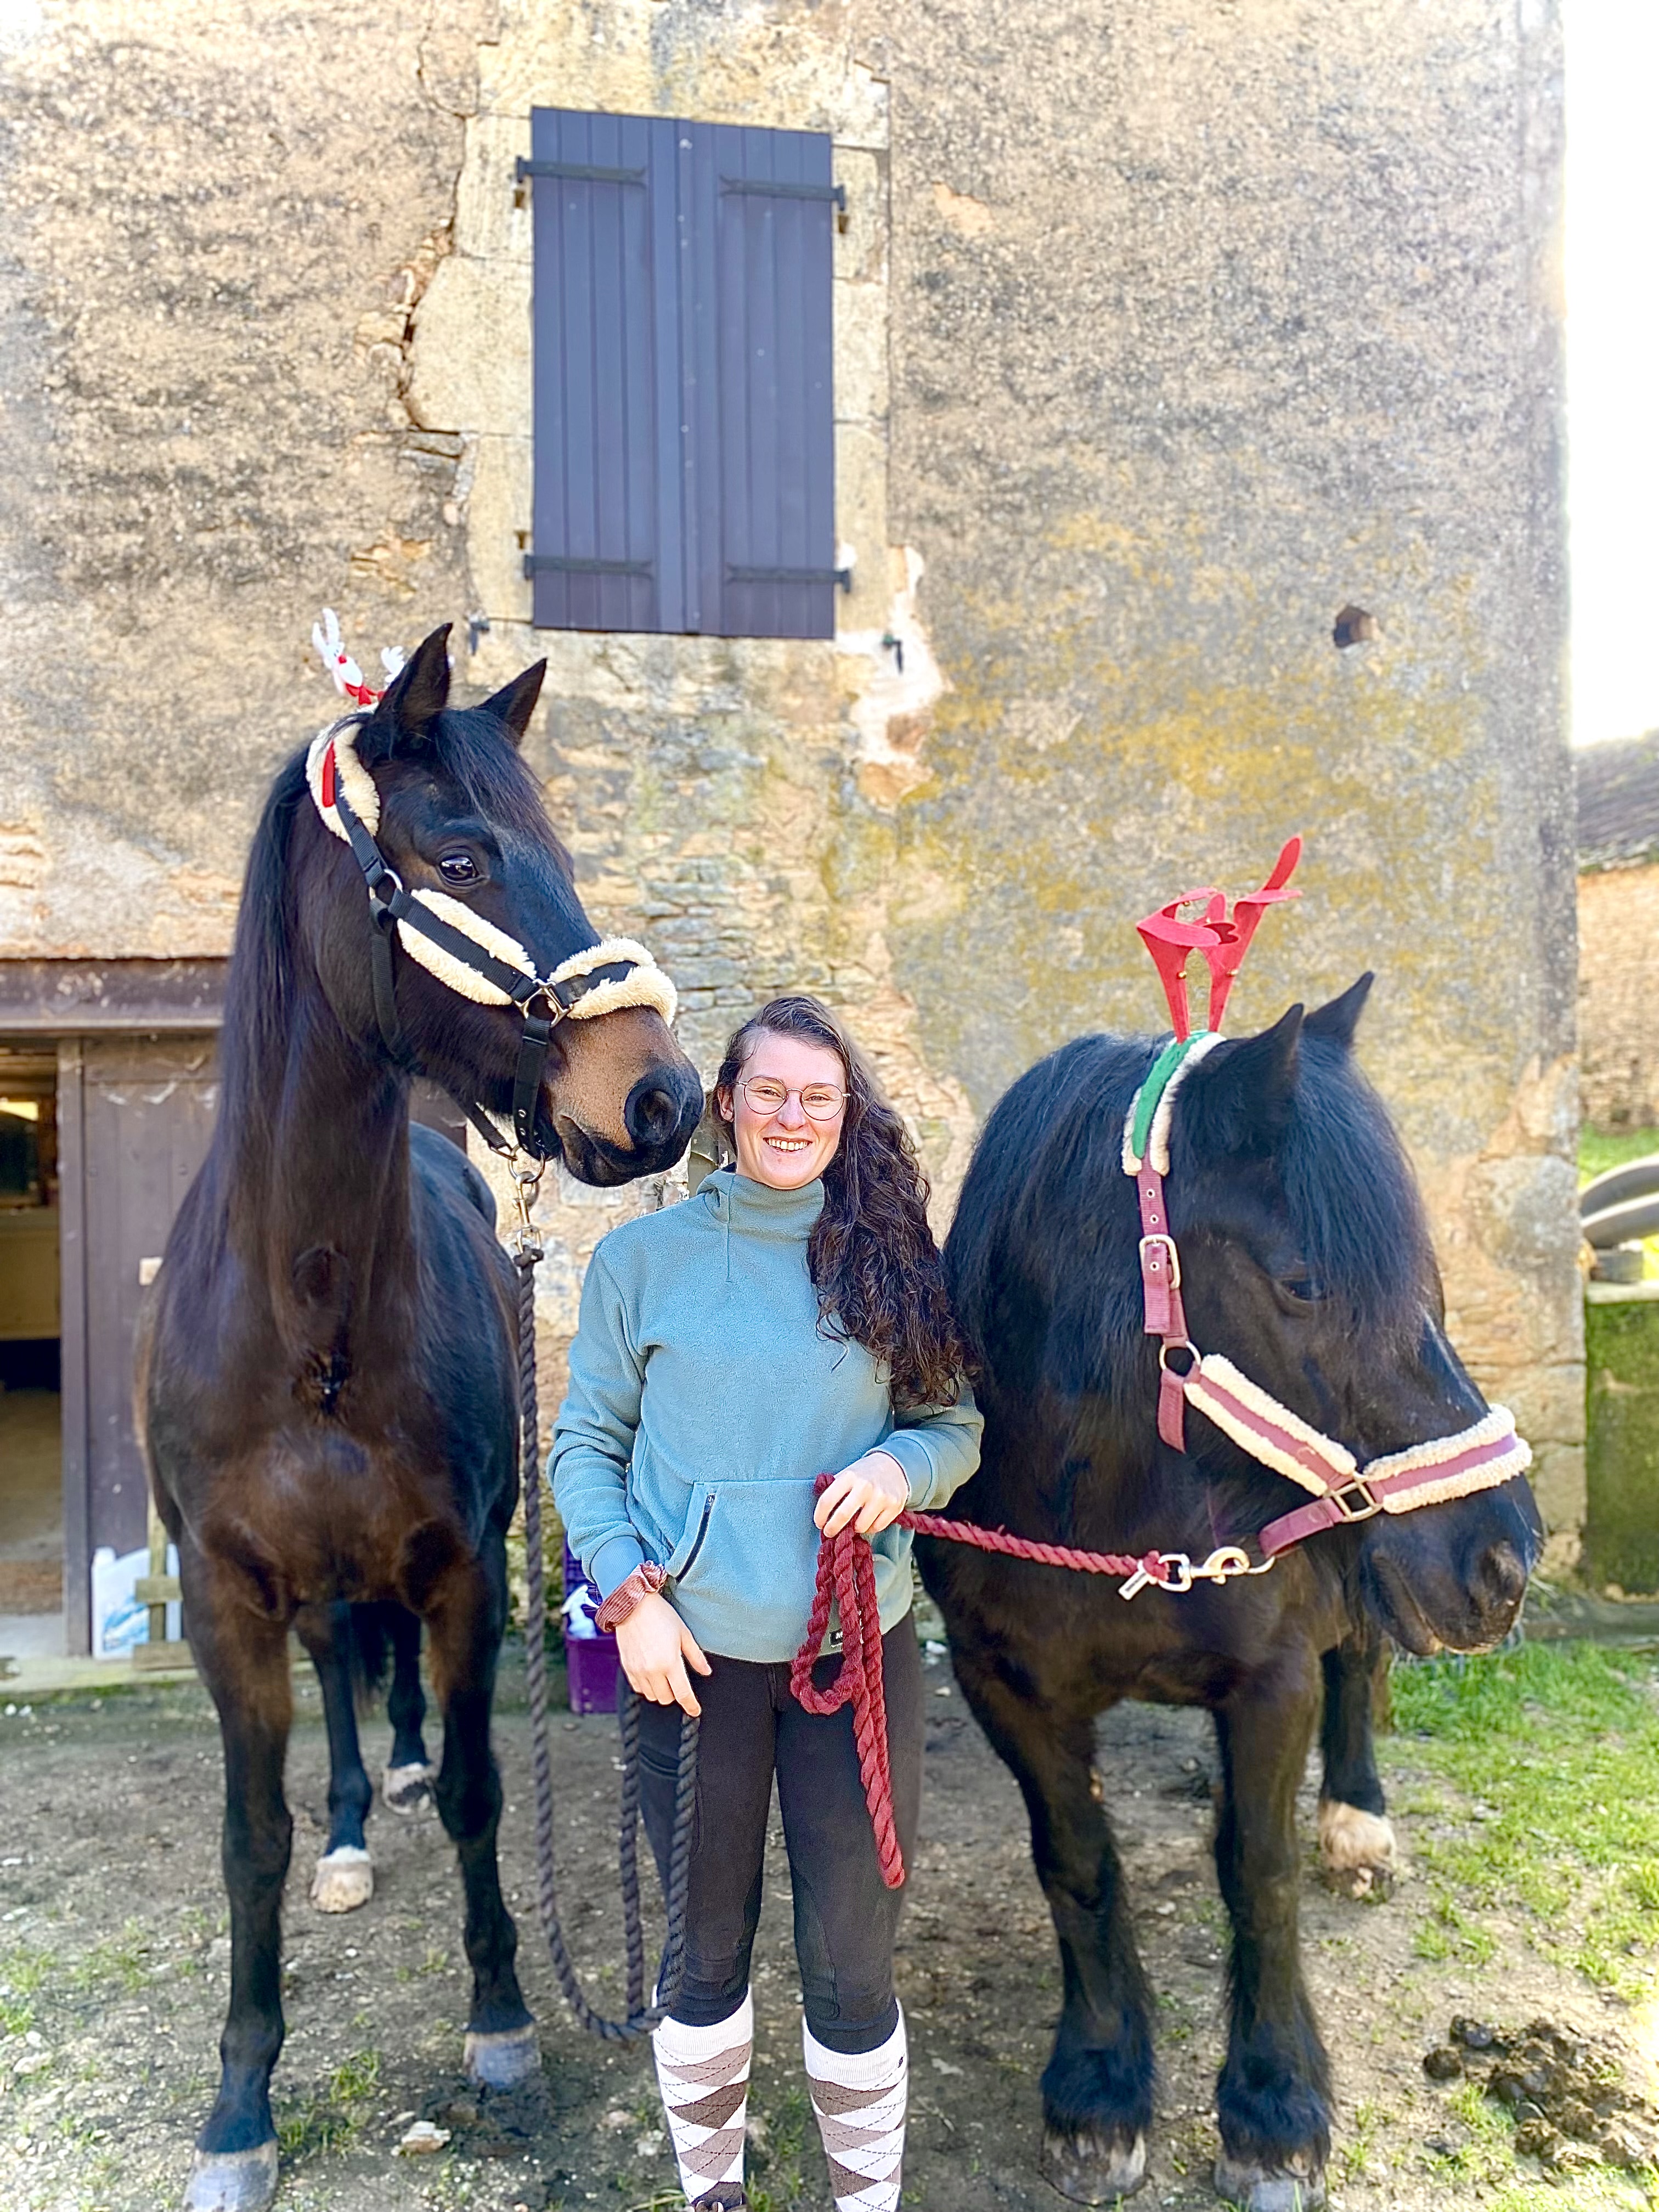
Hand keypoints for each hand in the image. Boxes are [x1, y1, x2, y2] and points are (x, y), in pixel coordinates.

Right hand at [613, 1592, 711, 1715]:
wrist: (633, 1605)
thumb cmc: (660, 1615)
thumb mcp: (684, 1633)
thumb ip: (695, 1656)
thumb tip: (706, 1671)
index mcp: (669, 1663)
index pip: (683, 1694)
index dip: (691, 1706)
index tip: (695, 1710)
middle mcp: (652, 1670)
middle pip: (666, 1698)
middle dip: (675, 1694)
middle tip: (678, 1682)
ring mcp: (637, 1670)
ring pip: (652, 1696)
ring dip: (661, 1691)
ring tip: (665, 1675)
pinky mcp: (627, 1667)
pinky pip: (638, 1688)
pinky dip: (647, 1686)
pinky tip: (652, 1674)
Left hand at [814, 1449, 908, 1538]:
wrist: (893, 1466)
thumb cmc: (864, 1474)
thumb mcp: (847, 1474)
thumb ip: (834, 1490)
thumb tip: (821, 1514)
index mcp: (849, 1476)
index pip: (827, 1500)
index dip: (819, 1516)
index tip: (819, 1523)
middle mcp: (865, 1486)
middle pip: (843, 1516)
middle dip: (832, 1529)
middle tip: (829, 1532)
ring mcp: (881, 1497)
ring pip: (861, 1526)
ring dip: (854, 1529)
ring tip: (853, 1523)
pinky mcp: (894, 1506)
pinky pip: (876, 1528)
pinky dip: (870, 1528)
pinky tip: (868, 1520)